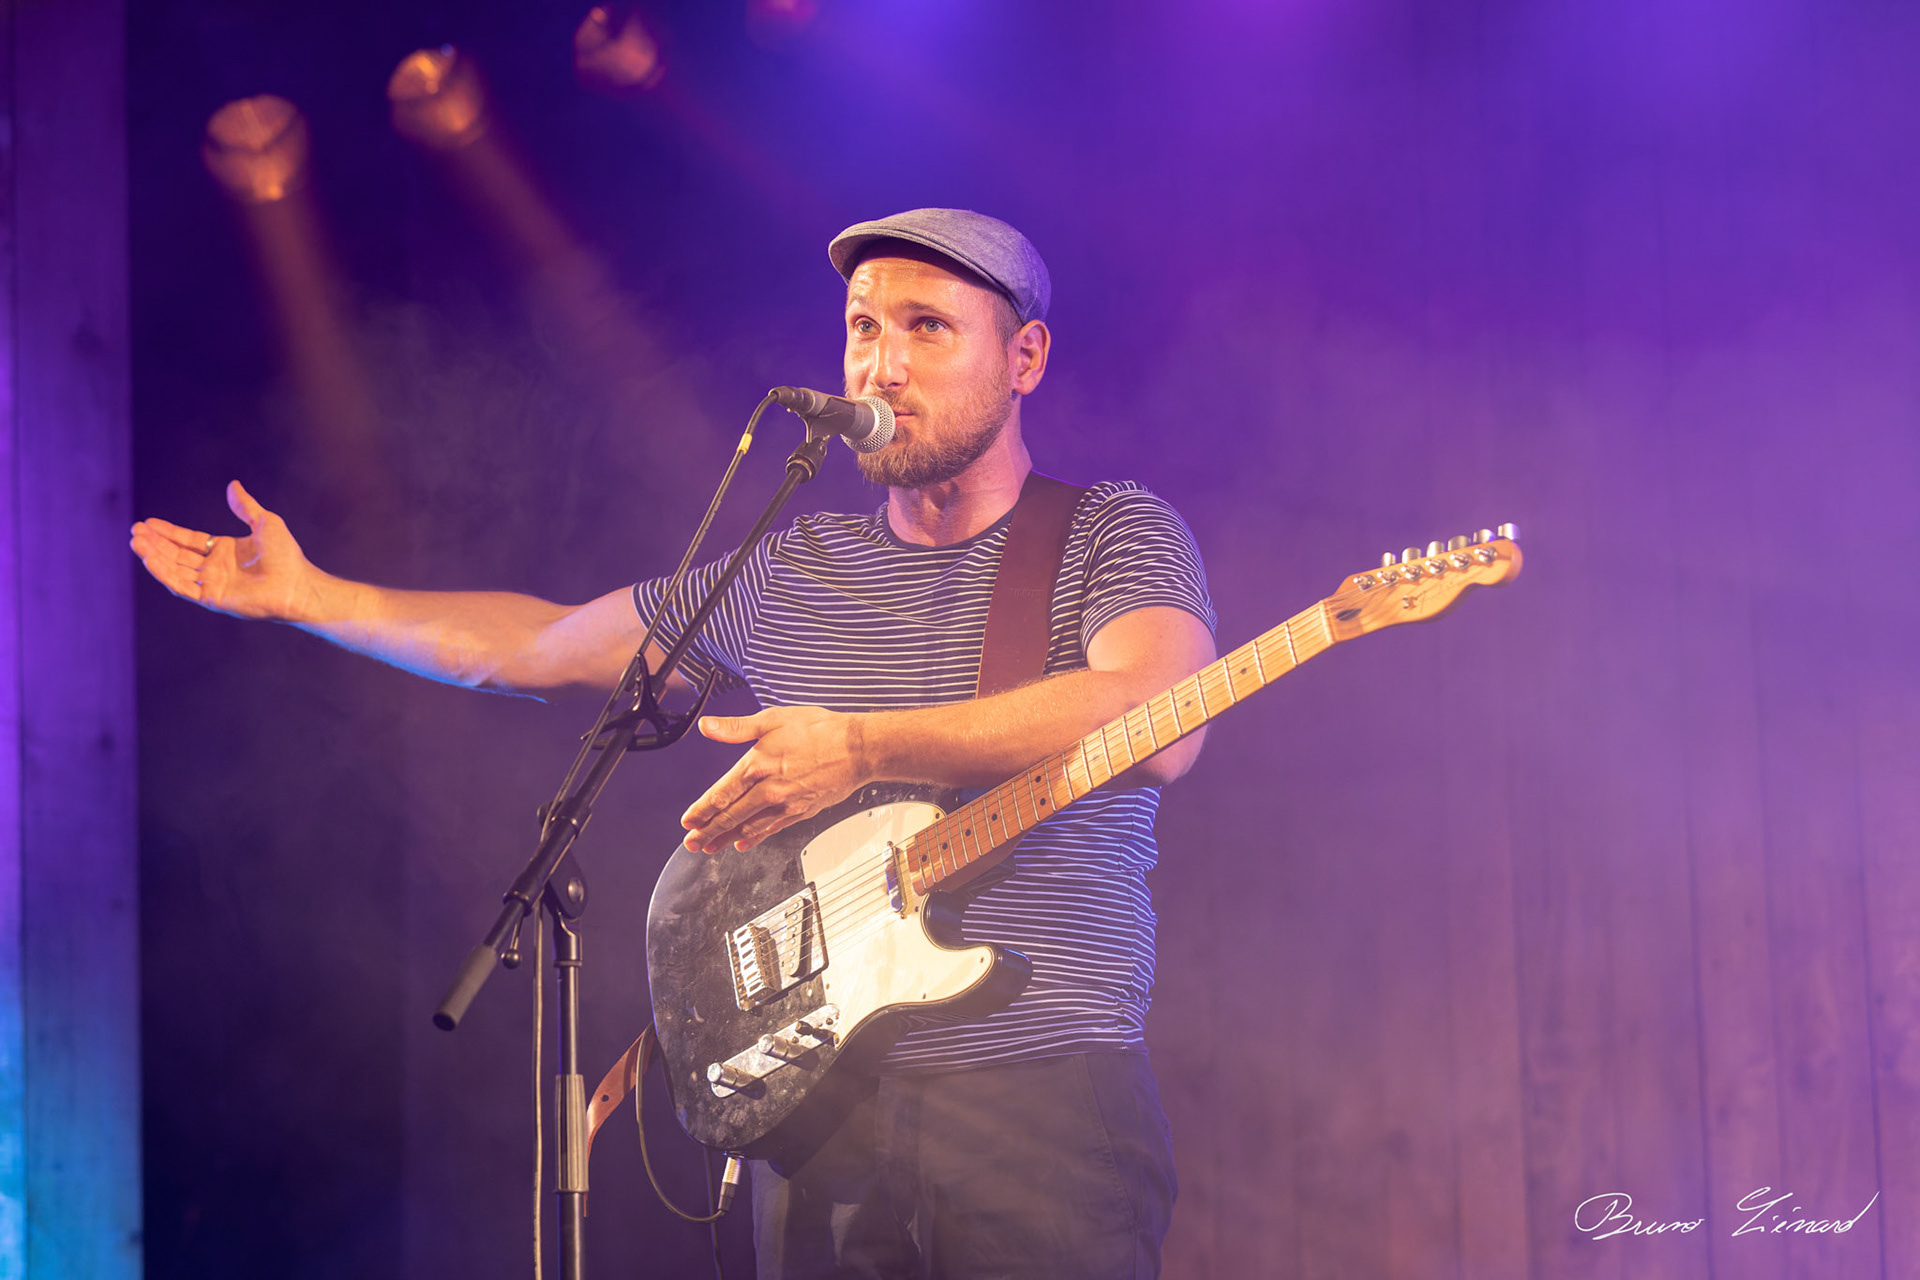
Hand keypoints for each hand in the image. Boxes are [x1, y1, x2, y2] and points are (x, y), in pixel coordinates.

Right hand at [130, 480, 318, 621]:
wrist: (298, 584)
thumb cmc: (287, 556)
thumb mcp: (265, 522)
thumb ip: (245, 506)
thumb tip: (233, 484)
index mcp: (224, 551)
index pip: (189, 541)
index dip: (168, 532)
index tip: (148, 522)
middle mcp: (215, 569)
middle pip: (177, 554)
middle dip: (155, 543)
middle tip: (135, 530)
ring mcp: (212, 584)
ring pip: (174, 569)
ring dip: (154, 556)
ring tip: (136, 541)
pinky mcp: (211, 599)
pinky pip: (181, 586)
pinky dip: (164, 573)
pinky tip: (150, 559)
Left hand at [681, 707, 869, 852]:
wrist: (858, 748)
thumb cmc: (821, 730)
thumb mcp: (774, 719)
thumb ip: (737, 728)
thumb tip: (708, 727)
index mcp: (757, 765)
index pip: (721, 794)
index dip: (701, 810)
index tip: (688, 821)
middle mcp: (769, 788)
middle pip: (730, 815)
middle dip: (708, 831)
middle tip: (691, 842)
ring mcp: (785, 803)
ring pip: (749, 826)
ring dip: (726, 838)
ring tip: (710, 848)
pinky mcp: (801, 810)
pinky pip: (772, 828)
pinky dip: (755, 837)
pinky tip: (744, 843)